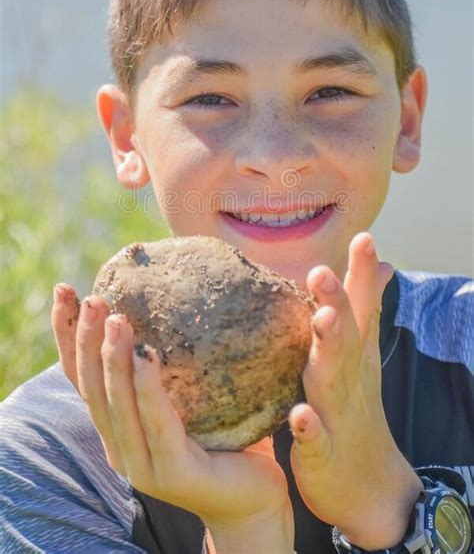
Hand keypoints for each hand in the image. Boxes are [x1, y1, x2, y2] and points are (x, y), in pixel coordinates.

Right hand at [51, 284, 293, 552]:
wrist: (254, 497)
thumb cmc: (224, 437)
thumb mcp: (190, 394)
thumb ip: (174, 360)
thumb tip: (181, 291)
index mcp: (117, 425)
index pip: (80, 375)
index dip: (67, 334)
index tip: (64, 290)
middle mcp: (119, 445)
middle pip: (91, 387)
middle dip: (85, 340)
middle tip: (91, 299)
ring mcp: (142, 464)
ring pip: (117, 405)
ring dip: (113, 360)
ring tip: (115, 319)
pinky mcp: (173, 473)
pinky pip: (158, 424)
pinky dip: (147, 390)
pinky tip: (147, 358)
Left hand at [288, 232, 421, 549]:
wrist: (370, 486)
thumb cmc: (358, 408)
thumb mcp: (365, 354)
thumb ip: (367, 307)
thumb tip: (381, 262)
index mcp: (355, 354)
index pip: (361, 308)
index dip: (362, 274)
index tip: (363, 237)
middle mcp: (348, 377)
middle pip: (345, 335)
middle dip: (337, 302)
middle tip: (322, 270)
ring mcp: (337, 414)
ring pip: (330, 378)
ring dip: (328, 349)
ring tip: (323, 320)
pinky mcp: (322, 452)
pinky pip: (314, 439)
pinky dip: (308, 428)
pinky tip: (299, 415)